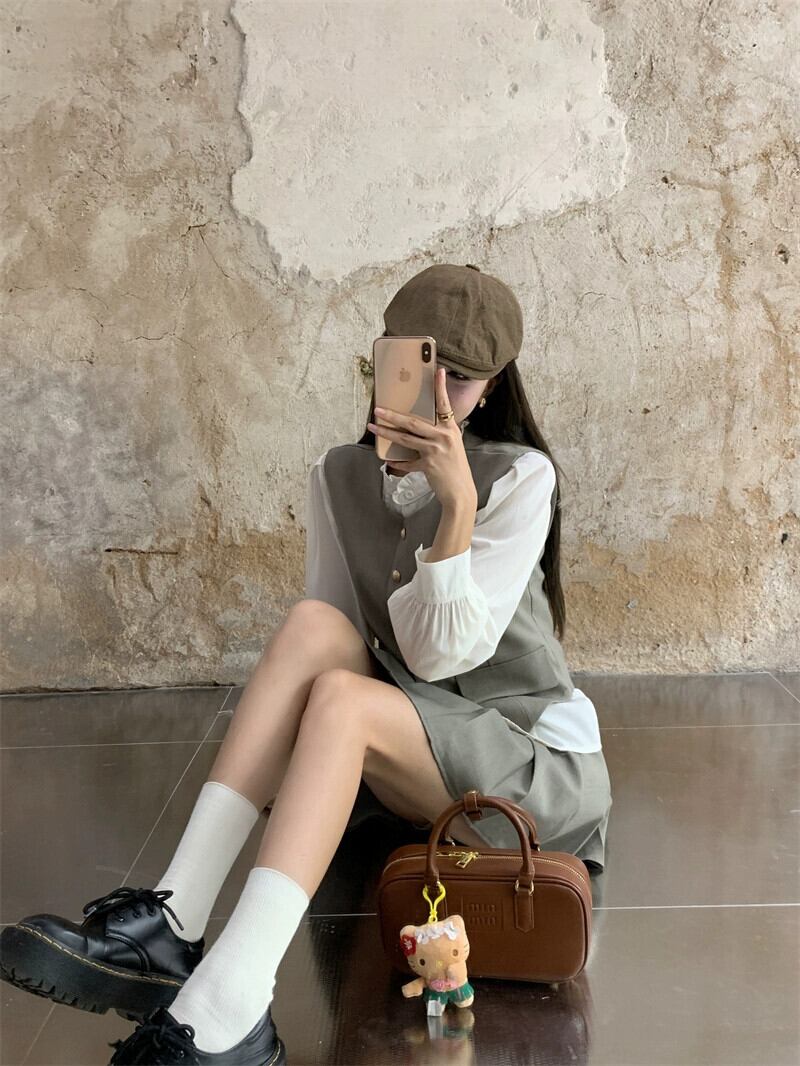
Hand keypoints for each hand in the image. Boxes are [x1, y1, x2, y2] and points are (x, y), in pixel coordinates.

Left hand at [367, 367, 476, 510]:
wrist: (461, 492)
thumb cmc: (455, 469)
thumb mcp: (451, 447)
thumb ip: (437, 436)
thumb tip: (417, 430)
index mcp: (450, 429)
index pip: (444, 404)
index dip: (440, 387)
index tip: (438, 371)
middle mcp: (444, 436)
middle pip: (413, 422)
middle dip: (393, 415)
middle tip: (378, 408)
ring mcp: (435, 450)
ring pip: (405, 438)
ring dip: (387, 432)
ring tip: (374, 426)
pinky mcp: (428, 464)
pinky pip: (407, 462)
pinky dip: (397, 463)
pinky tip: (388, 461)